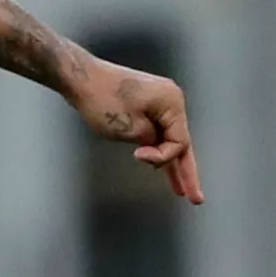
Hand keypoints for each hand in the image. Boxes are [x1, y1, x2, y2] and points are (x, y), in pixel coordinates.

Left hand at [72, 59, 202, 203]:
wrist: (80, 77)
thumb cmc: (103, 100)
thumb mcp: (130, 129)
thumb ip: (151, 143)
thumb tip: (158, 149)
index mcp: (173, 102)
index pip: (180, 142)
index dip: (162, 156)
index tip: (137, 155)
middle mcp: (171, 100)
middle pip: (181, 143)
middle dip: (186, 172)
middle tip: (196, 200)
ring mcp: (159, 101)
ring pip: (168, 139)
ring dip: (171, 164)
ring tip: (180, 192)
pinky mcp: (145, 105)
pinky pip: (157, 132)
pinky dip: (157, 149)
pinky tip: (163, 168)